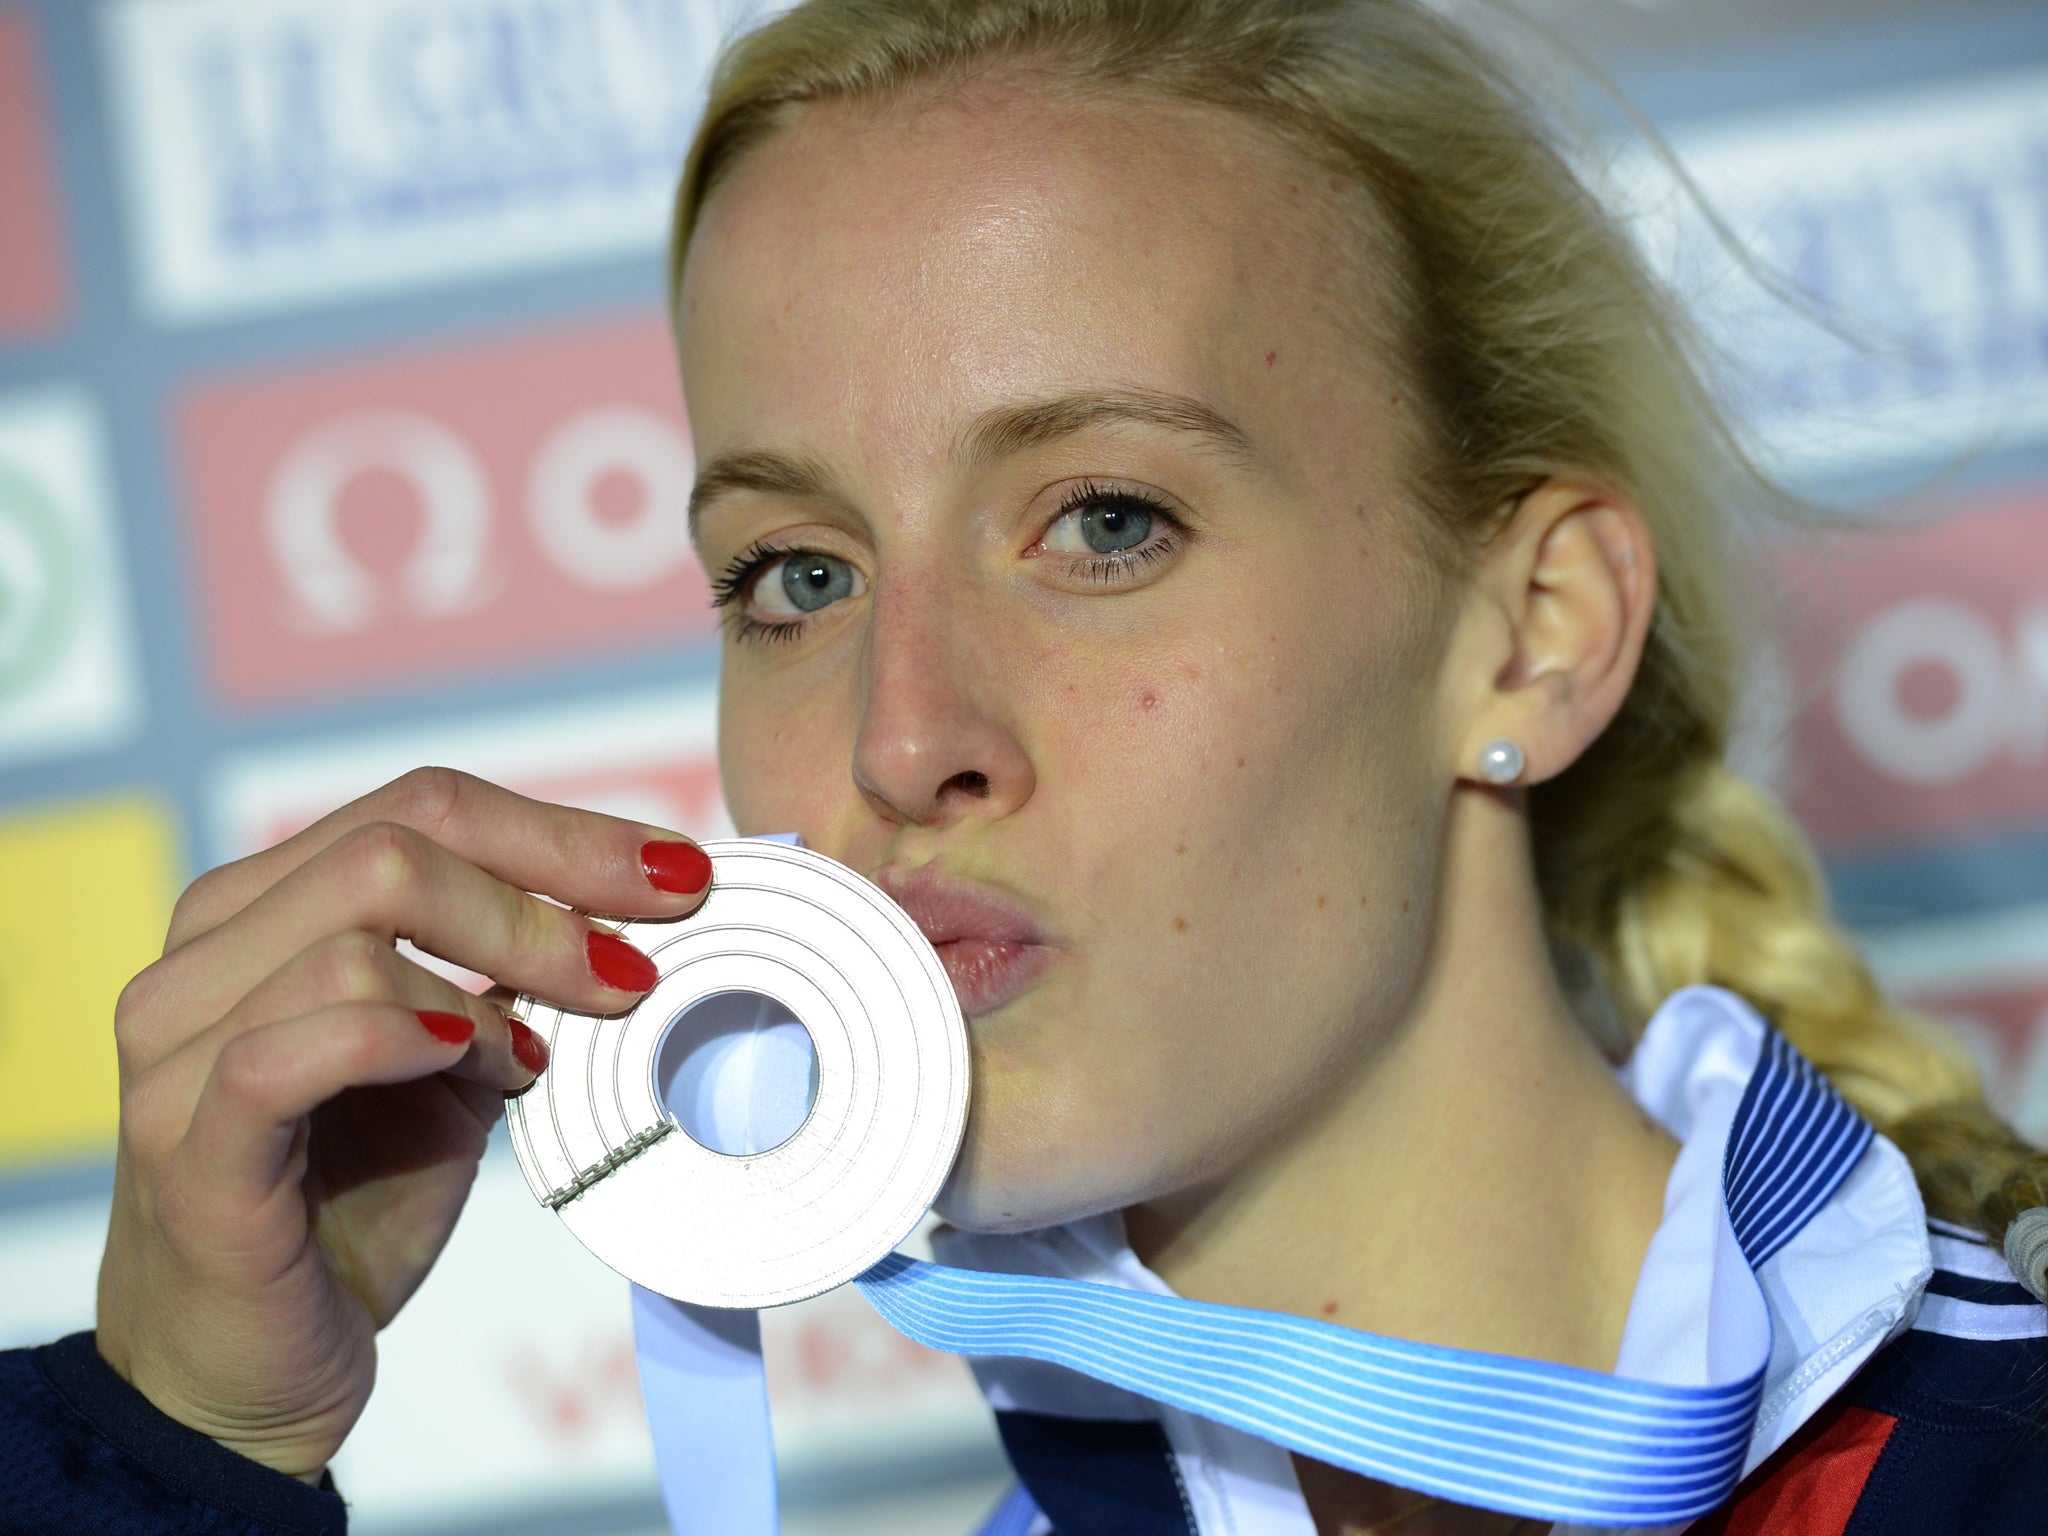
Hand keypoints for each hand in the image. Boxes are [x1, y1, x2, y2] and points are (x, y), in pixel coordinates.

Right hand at [94, 767, 711, 1479]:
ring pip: (353, 934)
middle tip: (635, 962)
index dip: (561, 833)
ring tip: (542, 1048)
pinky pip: (294, 1049)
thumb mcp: (453, 1070)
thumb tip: (631, 914)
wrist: (254, 1373)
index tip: (675, 874)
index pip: (422, 808)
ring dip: (488, 976)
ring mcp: (178, 1051)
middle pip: (394, 845)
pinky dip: (407, 1037)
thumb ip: (507, 984)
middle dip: (546, 892)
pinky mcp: (188, 1147)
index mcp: (257, 913)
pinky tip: (481, 1058)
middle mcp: (201, 960)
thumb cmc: (351, 1209)